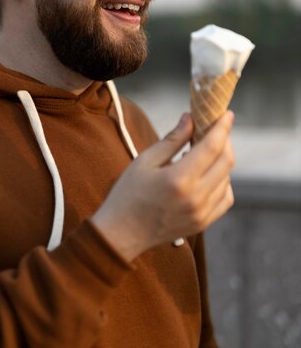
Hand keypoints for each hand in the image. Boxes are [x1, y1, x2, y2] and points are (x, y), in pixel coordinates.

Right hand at [91, 111, 234, 261]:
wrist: (121, 233)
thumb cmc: (128, 193)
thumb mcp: (145, 161)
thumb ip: (172, 139)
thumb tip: (190, 118)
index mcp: (180, 179)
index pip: (212, 146)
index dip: (222, 127)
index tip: (226, 113)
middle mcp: (196, 197)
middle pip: (226, 161)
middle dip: (225, 140)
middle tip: (214, 129)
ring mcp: (202, 213)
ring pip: (227, 178)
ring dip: (222, 160)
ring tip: (206, 151)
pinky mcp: (202, 223)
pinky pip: (225, 198)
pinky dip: (223, 182)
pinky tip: (208, 174)